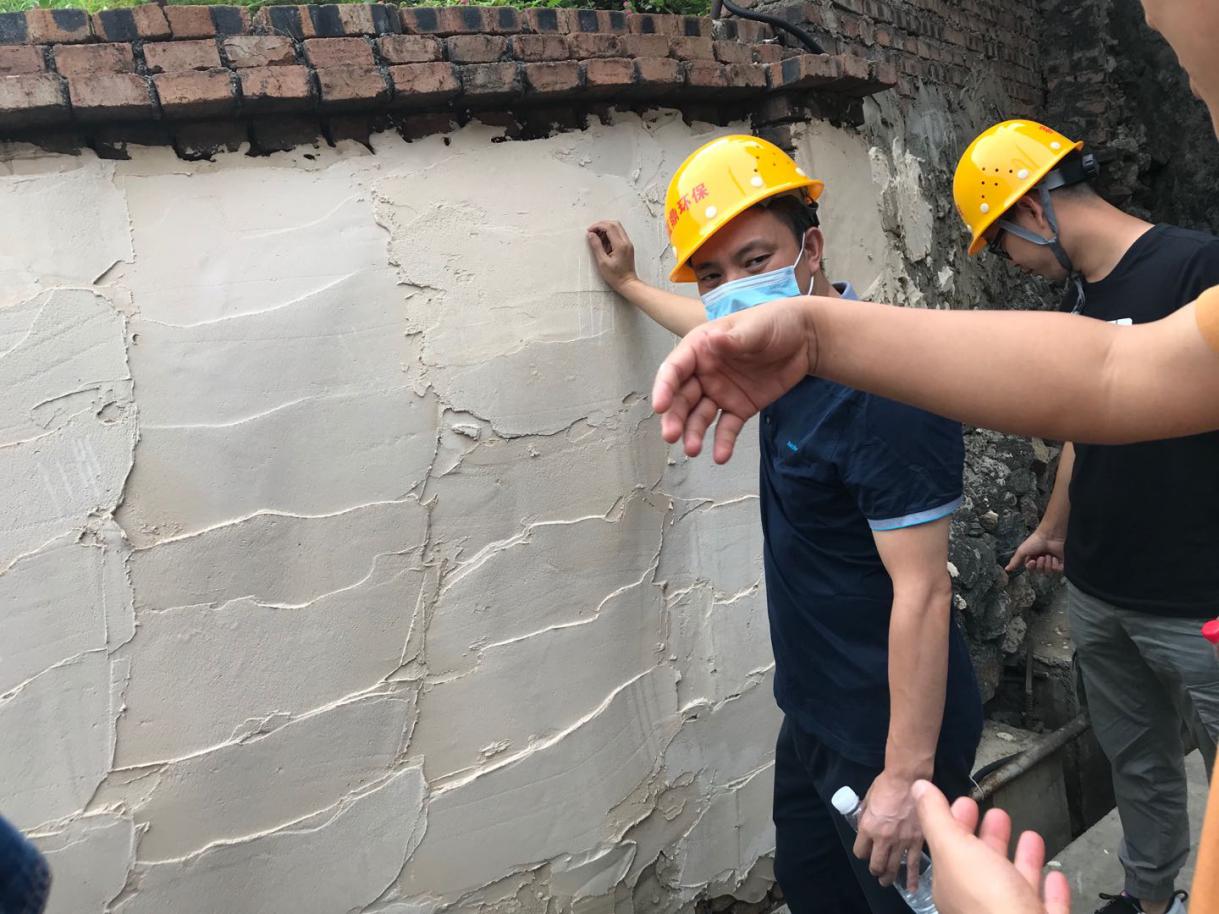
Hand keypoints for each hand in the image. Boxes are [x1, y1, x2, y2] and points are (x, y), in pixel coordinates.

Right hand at [586, 220, 639, 292]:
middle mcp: (626, 242)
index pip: (609, 227)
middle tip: (592, 232)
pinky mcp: (627, 246)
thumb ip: (596, 246)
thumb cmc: (616, 276)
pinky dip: (610, 234)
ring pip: (617, 228)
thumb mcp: (602, 262)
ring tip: (597, 238)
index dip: (598, 226)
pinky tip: (604, 243)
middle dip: (602, 225)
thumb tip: (591, 235)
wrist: (627, 283)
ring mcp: (628, 243)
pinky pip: (619, 234)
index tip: (589, 231)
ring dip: (606, 229)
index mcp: (620, 245)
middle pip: (614, 224)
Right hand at [651, 296, 818, 462]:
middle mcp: (704, 373)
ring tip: (693, 450)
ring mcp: (721, 392)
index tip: (660, 405)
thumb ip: (734, 338)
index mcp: (700, 349)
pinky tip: (721, 456)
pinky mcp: (739, 408)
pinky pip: (727, 428)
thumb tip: (713, 341)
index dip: (665, 387)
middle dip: (675, 417)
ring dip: (693, 433)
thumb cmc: (774, 322)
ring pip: (699, 416)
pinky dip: (723, 442)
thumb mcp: (755, 326)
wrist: (805, 339)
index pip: (675, 369)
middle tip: (671, 435)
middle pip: (682, 398)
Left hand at [854, 770, 924, 890]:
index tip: (864, 852)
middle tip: (876, 872)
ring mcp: (901, 841)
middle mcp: (883, 838)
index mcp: (868, 827)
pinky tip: (911, 887)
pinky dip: (912, 878)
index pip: (860, 851)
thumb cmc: (886, 784)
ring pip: (894, 868)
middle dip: (875, 870)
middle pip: (876, 864)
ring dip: (889, 877)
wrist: (908, 779)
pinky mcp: (918, 841)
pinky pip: (914, 864)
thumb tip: (865, 822)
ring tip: (887, 881)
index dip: (861, 853)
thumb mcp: (868, 799)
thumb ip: (866, 814)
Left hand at [913, 780, 1070, 913]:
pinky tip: (1056, 874)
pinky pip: (1047, 908)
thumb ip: (936, 819)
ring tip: (1030, 835)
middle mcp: (981, 904)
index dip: (955, 822)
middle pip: (984, 865)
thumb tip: (918, 787)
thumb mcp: (954, 850)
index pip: (950, 849)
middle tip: (998, 813)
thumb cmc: (989, 900)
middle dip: (989, 837)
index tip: (966, 801)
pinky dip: (1051, 890)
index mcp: (954, 886)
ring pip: (1017, 885)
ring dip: (1023, 860)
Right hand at [1005, 529, 1065, 573]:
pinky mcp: (1061, 562)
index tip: (1033, 560)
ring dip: (1047, 563)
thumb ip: (1015, 561)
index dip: (1032, 566)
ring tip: (1048, 555)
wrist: (1050, 535)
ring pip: (1049, 571)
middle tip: (1041, 556)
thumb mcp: (1022, 551)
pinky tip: (1055, 557)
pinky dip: (1056, 565)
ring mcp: (1052, 561)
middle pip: (1040, 571)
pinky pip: (1058, 570)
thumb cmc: (1036, 541)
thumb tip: (1007, 569)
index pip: (1031, 569)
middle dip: (1040, 564)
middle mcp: (1042, 560)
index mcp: (1033, 558)